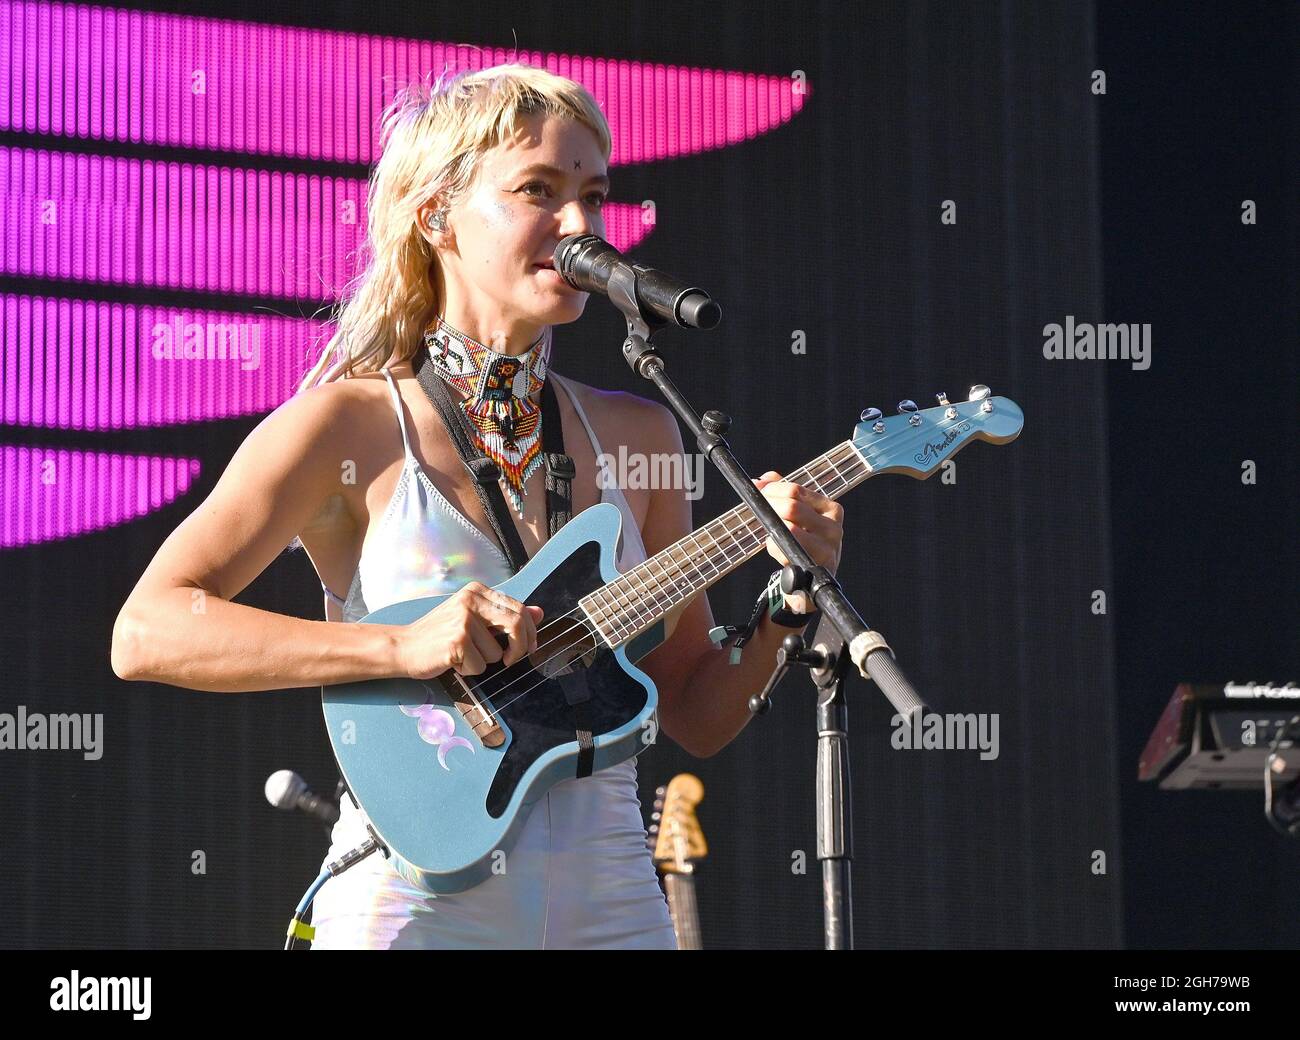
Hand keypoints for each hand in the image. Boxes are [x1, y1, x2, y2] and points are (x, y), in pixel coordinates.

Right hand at [393, 581, 543, 679]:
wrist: (404, 646)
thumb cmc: (439, 635)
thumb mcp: (474, 618)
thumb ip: (505, 615)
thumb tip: (539, 613)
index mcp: (477, 591)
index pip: (519, 608)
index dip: (530, 631)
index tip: (528, 647)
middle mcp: (471, 600)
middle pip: (517, 624)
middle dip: (520, 648)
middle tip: (510, 660)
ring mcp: (463, 620)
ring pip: (497, 652)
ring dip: (484, 662)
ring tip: (463, 655)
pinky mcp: (457, 641)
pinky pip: (480, 665)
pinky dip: (469, 670)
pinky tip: (453, 661)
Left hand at [753, 471, 844, 612]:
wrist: (813, 581)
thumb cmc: (805, 543)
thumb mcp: (800, 517)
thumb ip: (784, 494)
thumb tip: (763, 479)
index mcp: (831, 509)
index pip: (796, 490)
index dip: (772, 489)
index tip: (757, 490)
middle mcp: (833, 527)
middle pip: (792, 507)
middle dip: (769, 505)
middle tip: (757, 509)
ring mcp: (828, 548)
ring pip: (789, 529)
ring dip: (772, 528)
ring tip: (772, 532)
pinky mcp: (816, 567)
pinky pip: (786, 550)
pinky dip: (775, 547)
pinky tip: (777, 548)